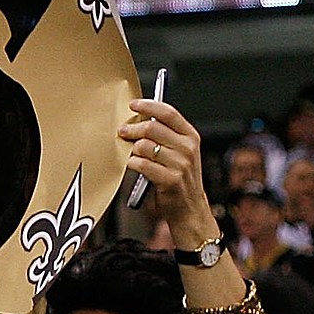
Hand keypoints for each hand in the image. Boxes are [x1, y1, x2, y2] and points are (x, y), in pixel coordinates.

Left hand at [118, 98, 214, 236]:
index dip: (148, 106)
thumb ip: (165, 135)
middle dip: (132, 129)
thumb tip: (138, 120)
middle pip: (151, 128)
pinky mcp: (170, 179)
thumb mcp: (179, 152)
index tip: (133, 105)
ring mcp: (181, 164)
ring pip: (144, 146)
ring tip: (133, 154)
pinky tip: (133, 165)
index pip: (168, 113)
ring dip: (132, 149)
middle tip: (122, 132)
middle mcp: (188, 148)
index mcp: (190, 136)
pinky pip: (141, 164)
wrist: (189, 208)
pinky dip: (132, 163)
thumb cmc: (178, 178)